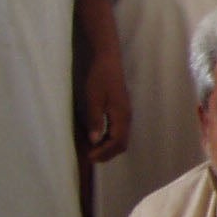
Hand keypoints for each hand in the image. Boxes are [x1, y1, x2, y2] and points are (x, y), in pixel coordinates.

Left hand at [79, 43, 130, 162]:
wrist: (108, 59)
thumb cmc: (99, 78)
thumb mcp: (93, 98)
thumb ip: (95, 120)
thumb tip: (94, 141)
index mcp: (121, 115)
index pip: (117, 142)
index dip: (103, 152)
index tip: (89, 156)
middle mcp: (127, 117)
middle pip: (122, 144)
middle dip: (108, 154)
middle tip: (90, 157)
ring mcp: (126, 114)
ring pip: (122, 138)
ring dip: (109, 147)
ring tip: (93, 150)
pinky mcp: (122, 110)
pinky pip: (120, 131)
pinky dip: (110, 139)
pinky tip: (99, 137)